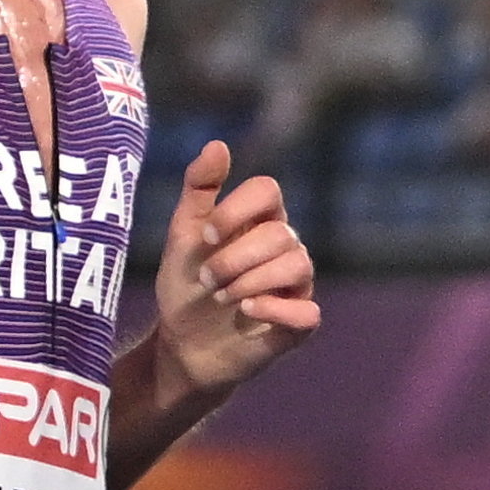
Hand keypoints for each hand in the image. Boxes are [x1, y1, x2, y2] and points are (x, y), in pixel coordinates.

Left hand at [147, 138, 321, 400]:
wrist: (181, 345)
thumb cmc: (185, 287)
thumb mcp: (183, 236)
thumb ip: (198, 189)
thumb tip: (218, 144)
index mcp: (260, 221)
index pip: (268, 191)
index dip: (236, 210)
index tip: (205, 237)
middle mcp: (285, 249)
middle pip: (280, 233)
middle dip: (234, 258)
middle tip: (205, 281)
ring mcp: (295, 287)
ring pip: (296, 267)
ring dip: (249, 281)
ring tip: (221, 298)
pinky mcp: (297, 324)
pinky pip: (307, 311)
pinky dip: (275, 308)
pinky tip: (247, 310)